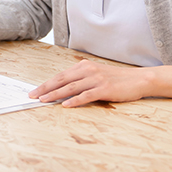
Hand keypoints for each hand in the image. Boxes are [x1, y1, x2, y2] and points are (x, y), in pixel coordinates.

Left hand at [29, 60, 153, 107]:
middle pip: (61, 80)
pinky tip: (66, 105)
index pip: (60, 75)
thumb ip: (80, 79)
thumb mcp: (95, 74)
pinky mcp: (104, 88)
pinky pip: (86, 95)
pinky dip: (75, 100)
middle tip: (33, 95)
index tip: (34, 90)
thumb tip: (62, 90)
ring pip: (71, 87)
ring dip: (55, 94)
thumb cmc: (116, 79)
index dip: (46, 83)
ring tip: (44, 100)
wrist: (138, 79)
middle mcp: (87, 70)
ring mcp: (96, 79)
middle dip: (45, 88)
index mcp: (83, 66)